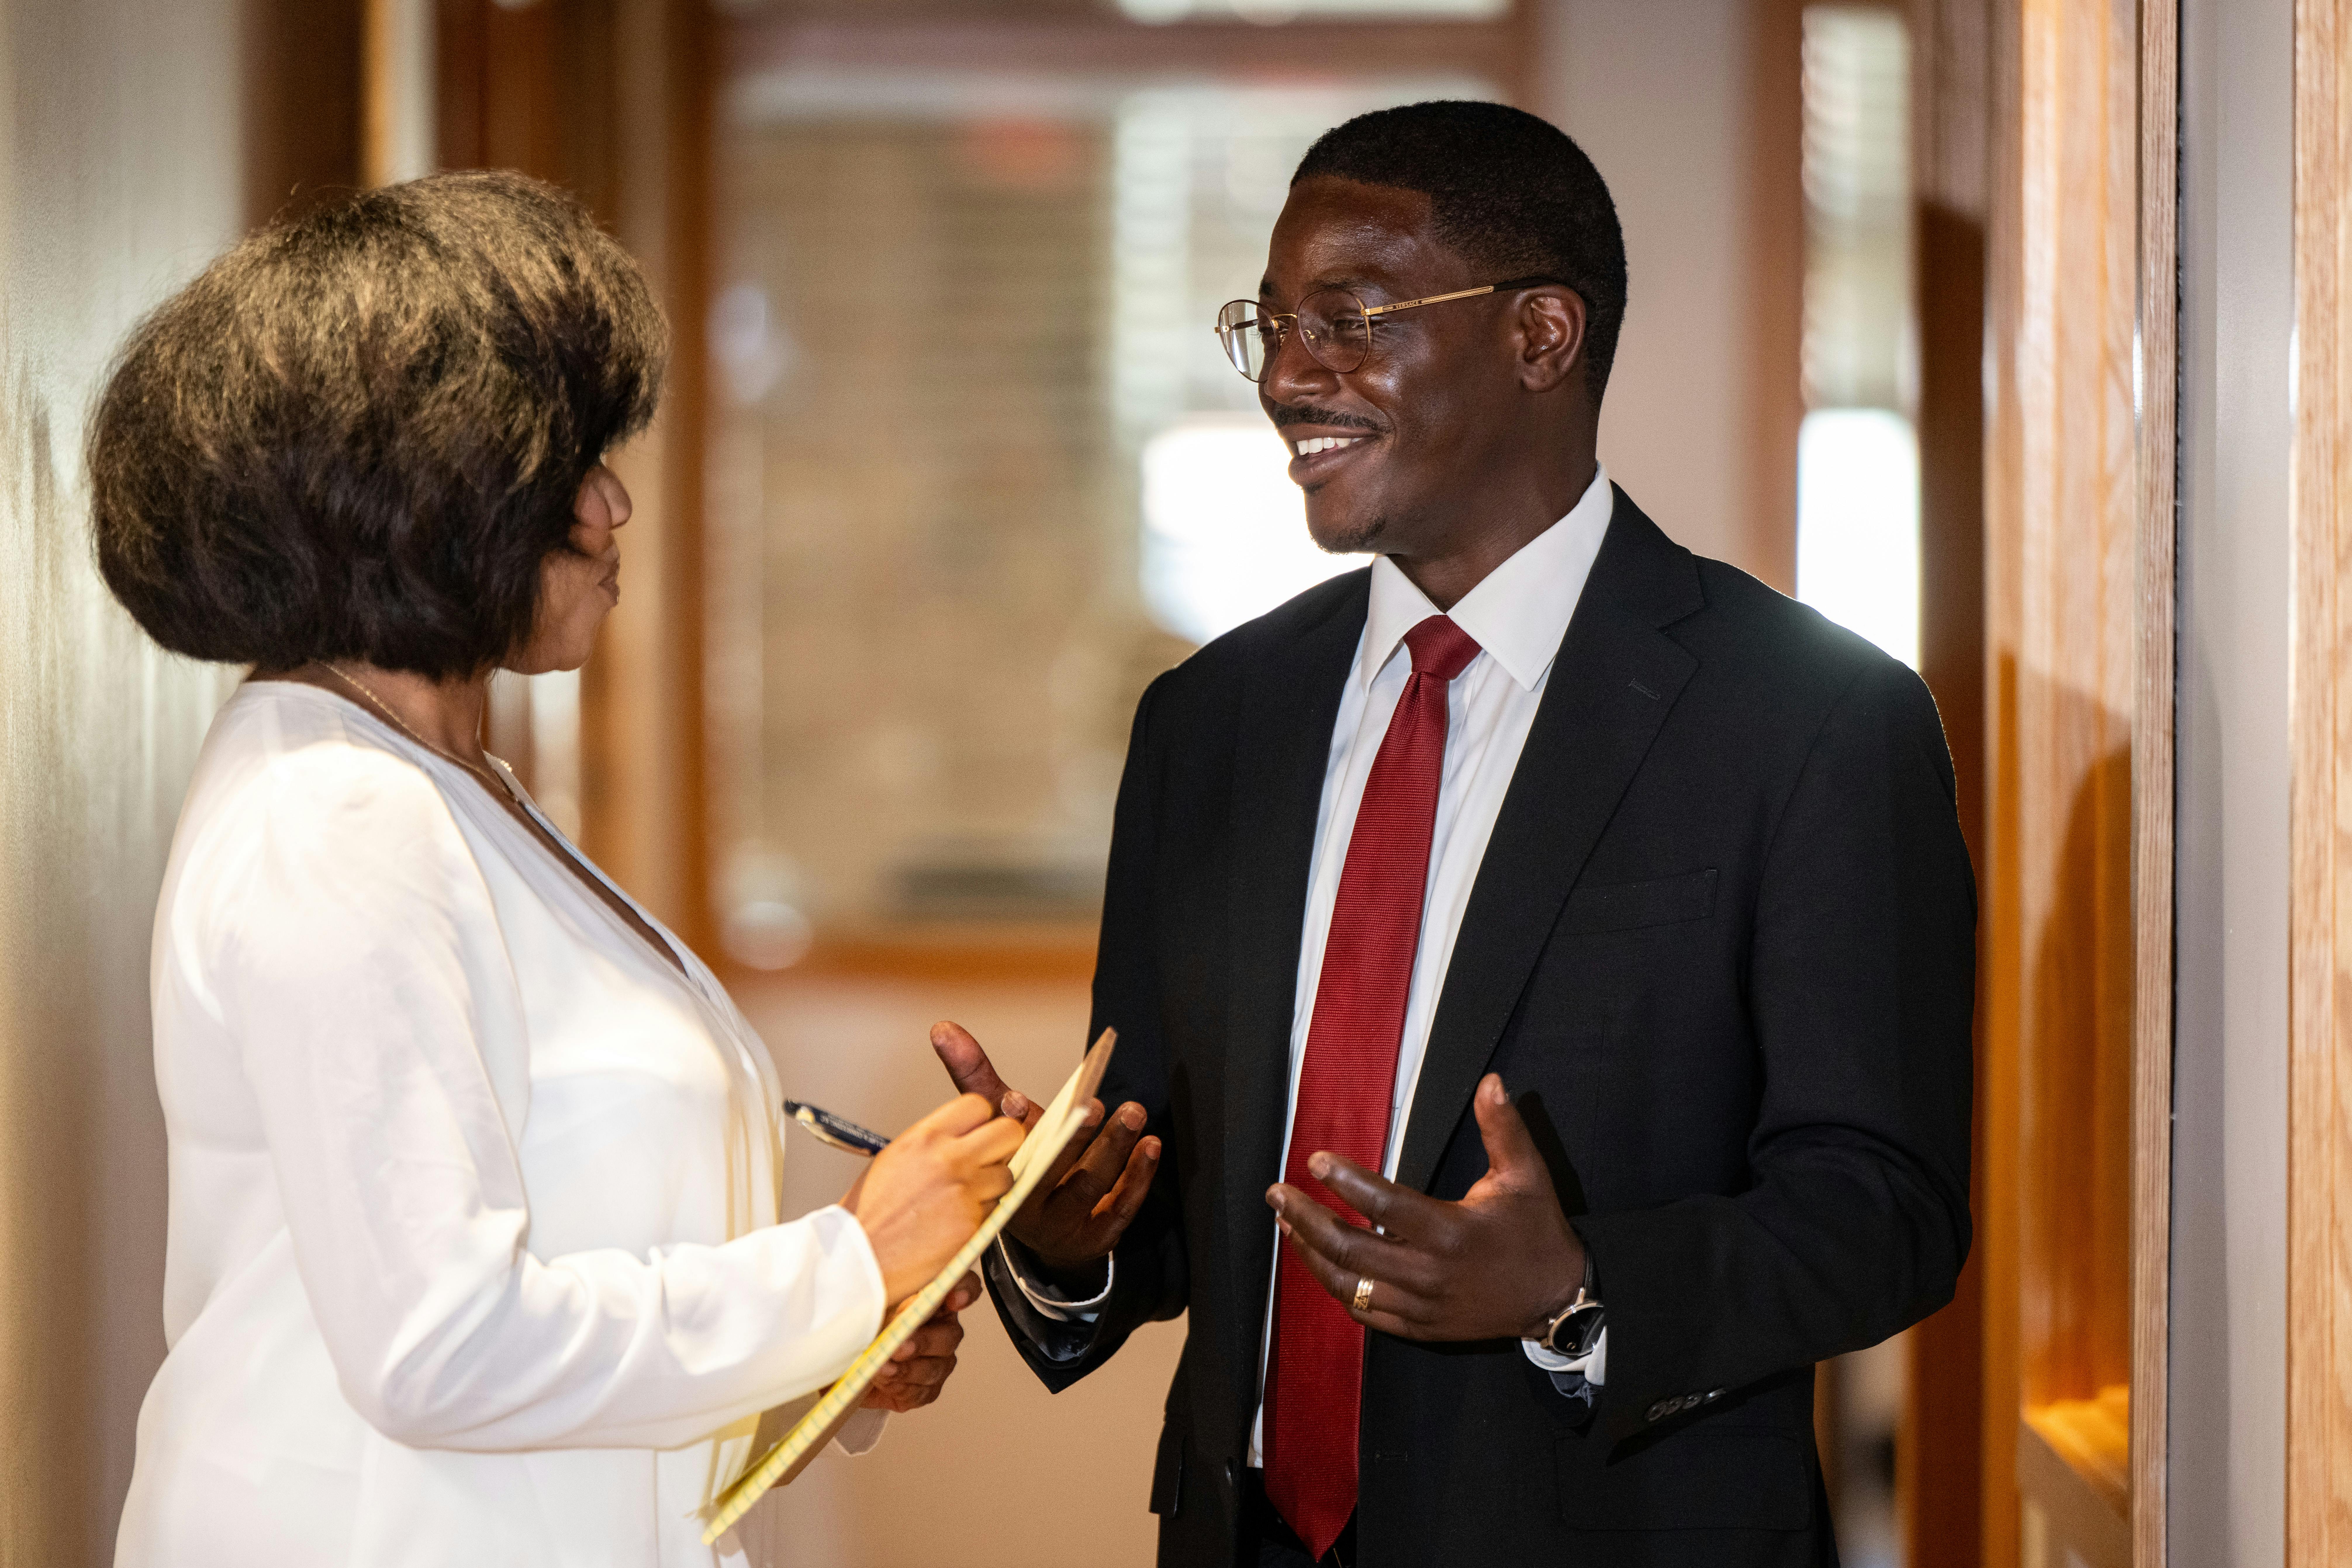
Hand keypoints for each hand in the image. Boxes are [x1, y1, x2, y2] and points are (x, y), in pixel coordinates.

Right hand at [842, 1093, 1022, 1304]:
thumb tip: (968, 1135)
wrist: (858, 1257)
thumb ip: (935, 1143)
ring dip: (994, 1188)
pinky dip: (983, 1218)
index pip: (978, 1105)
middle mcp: (948, 1158)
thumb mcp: (897, 1158)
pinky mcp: (971, 1224)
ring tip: (965, 1201)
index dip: (984, 1120)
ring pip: (1007, 1177)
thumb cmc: (873, 1211)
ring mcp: (963, 1191)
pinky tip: (956, 1224)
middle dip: (1005, 1147)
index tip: (980, 1134)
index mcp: (925, 1137)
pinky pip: (996, 1212)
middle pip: (1009, 1133)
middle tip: (991, 1162)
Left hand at [861, 1272, 978, 1412]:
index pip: (964, 1285)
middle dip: (922, 1342)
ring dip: (907, 1370)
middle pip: (949, 1335)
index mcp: (933, 1298)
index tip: (954, 1300)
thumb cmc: (860, 1323)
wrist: (844, 1363)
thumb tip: (885, 1281)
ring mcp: (939, 1361)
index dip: (965, 1290)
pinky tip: (883, 1382)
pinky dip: (900, 1388)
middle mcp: (942, 1329)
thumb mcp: (867, 1299)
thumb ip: (882, 1289)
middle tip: (899, 1346)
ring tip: (881, 1368)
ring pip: (935, 1368)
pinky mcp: (927, 1389)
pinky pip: (921, 1392)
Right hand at [930, 1020, 1159, 1274]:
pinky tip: (1150, 1145)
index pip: (1002, 1156)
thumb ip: (975, 1077)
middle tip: (1092, 1105)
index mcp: (996, 1182)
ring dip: (1113, 1148)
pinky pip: (1121, 1206)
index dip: (1011, 1128)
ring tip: (1133, 1113)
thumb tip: (944, 1027)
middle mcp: (1026, 1212)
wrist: (1050, 1221)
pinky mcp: (1099, 1236)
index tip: (1016, 1099)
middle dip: (1072, 1139)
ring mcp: (1064, 1226)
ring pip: (1089, 1187)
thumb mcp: (1002, 1121)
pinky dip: (1138, 1175)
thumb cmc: (1025, 1158)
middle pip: (1050, 1173)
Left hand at [1268, 1074, 1585, 1342]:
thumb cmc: (1537, 1231)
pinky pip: (1365, 1312)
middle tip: (1277, 1194)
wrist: (1556, 1299)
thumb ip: (1503, 1128)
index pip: (1383, 1205)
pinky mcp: (1419, 1327)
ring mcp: (1421, 1306)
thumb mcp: (1527, 1176)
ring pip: (1348, 1284)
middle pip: (1350, 1249)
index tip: (1314, 1160)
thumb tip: (1491, 1081)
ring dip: (1310, 1254)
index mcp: (1450, 1232)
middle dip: (1306, 1218)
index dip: (1345, 1182)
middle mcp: (1429, 1273)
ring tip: (1286, 1225)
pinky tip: (1319, 1265)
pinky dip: (1337, 1288)